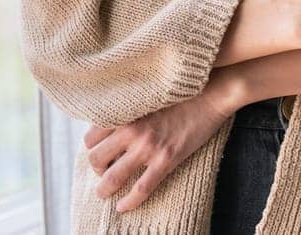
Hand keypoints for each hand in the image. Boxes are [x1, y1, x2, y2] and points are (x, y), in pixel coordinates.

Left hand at [83, 82, 236, 212]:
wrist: (210, 93)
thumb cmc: (180, 92)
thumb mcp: (146, 94)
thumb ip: (127, 109)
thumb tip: (112, 126)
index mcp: (125, 112)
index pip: (90, 137)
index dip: (93, 148)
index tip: (102, 151)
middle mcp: (131, 130)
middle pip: (95, 158)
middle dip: (97, 168)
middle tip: (104, 170)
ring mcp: (148, 146)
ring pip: (112, 178)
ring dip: (103, 190)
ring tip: (104, 193)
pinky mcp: (165, 159)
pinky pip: (141, 189)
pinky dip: (129, 202)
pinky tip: (122, 207)